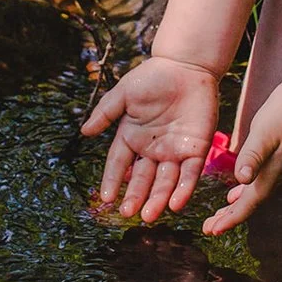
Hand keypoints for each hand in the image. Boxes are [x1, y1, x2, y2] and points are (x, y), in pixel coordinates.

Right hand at [82, 57, 220, 224]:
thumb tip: (84, 132)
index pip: (118, 164)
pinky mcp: (196, 149)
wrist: (187, 65)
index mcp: (132, 137)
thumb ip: (106, 112)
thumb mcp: (124, 93)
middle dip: (135, 196)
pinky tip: (175, 204)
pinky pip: (189, 174)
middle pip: (141, 178)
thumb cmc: (153, 76)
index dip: (111, 181)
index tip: (105, 198)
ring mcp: (174, 151)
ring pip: (165, 182)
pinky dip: (183, 189)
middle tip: (128, 213)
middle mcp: (152, 149)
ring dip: (157, 200)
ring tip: (148, 216)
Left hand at [203, 86, 281, 234]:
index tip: (212, 231)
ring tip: (222, 213)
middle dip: (230, 217)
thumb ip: (253, 156)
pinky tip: (243, 185)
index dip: (229, 219)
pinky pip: (263, 180)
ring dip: (238, 204)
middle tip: (210, 228)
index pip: (247, 205)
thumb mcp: (263, 133)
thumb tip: (242, 180)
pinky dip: (248, 188)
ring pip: (256, 193)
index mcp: (270, 174)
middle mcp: (277, 175)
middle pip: (250, 203)